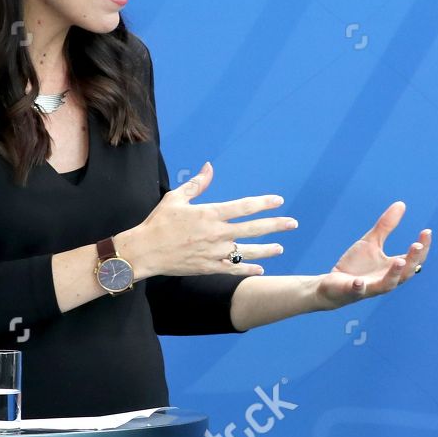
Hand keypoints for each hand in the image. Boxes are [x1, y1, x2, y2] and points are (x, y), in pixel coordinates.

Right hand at [120, 162, 295, 278]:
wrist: (145, 251)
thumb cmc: (159, 222)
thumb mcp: (176, 198)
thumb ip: (197, 184)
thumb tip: (209, 167)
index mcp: (211, 214)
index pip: (244, 207)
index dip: (263, 203)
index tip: (278, 201)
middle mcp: (217, 233)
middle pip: (254, 228)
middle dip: (276, 225)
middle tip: (292, 223)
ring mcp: (215, 252)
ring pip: (248, 250)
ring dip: (267, 250)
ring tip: (281, 248)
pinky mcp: (209, 267)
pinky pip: (234, 268)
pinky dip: (248, 268)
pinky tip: (261, 269)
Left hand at [315, 201, 430, 307]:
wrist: (333, 284)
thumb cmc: (356, 266)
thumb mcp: (372, 242)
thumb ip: (386, 226)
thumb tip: (402, 204)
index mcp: (393, 268)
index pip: (414, 259)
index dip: (423, 247)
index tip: (426, 231)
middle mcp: (386, 279)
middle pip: (406, 272)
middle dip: (413, 259)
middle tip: (418, 245)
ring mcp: (370, 287)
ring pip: (387, 284)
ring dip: (394, 274)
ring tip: (400, 261)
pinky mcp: (353, 291)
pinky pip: (358, 291)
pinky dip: (359, 287)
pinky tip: (359, 282)